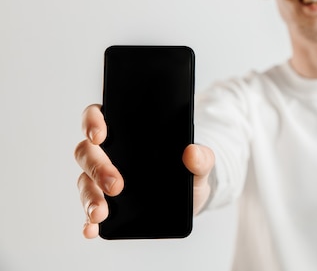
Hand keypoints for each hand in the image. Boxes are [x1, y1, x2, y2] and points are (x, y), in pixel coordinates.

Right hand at [74, 104, 214, 238]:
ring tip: (101, 213)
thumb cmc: (188, 170)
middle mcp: (107, 153)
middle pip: (87, 152)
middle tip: (116, 184)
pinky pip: (90, 212)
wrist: (191, 198)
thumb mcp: (200, 163)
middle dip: (97, 168)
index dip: (92, 122)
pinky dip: (88, 222)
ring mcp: (102, 179)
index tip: (99, 136)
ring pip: (85, 182)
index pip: (97, 116)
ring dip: (89, 198)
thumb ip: (201, 157)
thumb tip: (192, 152)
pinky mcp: (106, 205)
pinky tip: (92, 229)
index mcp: (125, 131)